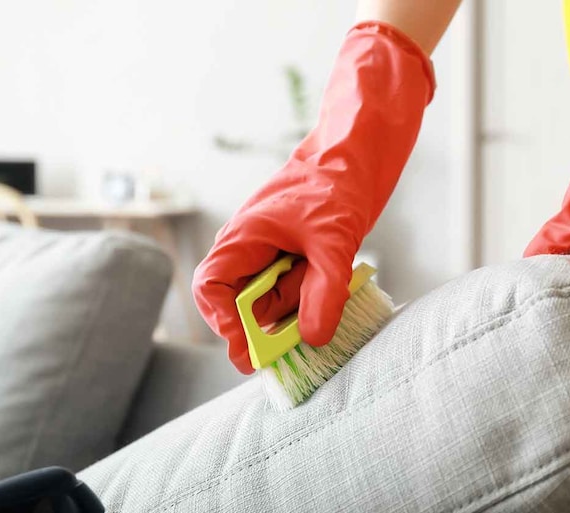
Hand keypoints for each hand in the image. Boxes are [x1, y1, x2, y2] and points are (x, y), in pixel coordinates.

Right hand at [193, 22, 433, 372]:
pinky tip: (331, 278)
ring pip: (272, 303)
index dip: (225, 323)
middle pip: (242, 305)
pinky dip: (313, 298)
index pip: (211, 288)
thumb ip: (324, 291)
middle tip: (303, 332)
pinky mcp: (293, 262)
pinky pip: (294, 294)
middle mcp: (249, 251)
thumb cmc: (337, 184)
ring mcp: (270, 257)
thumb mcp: (335, 241)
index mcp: (243, 238)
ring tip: (325, 273)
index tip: (252, 349)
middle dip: (271, 320)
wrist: (358, 156)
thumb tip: (313, 338)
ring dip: (298, 306)